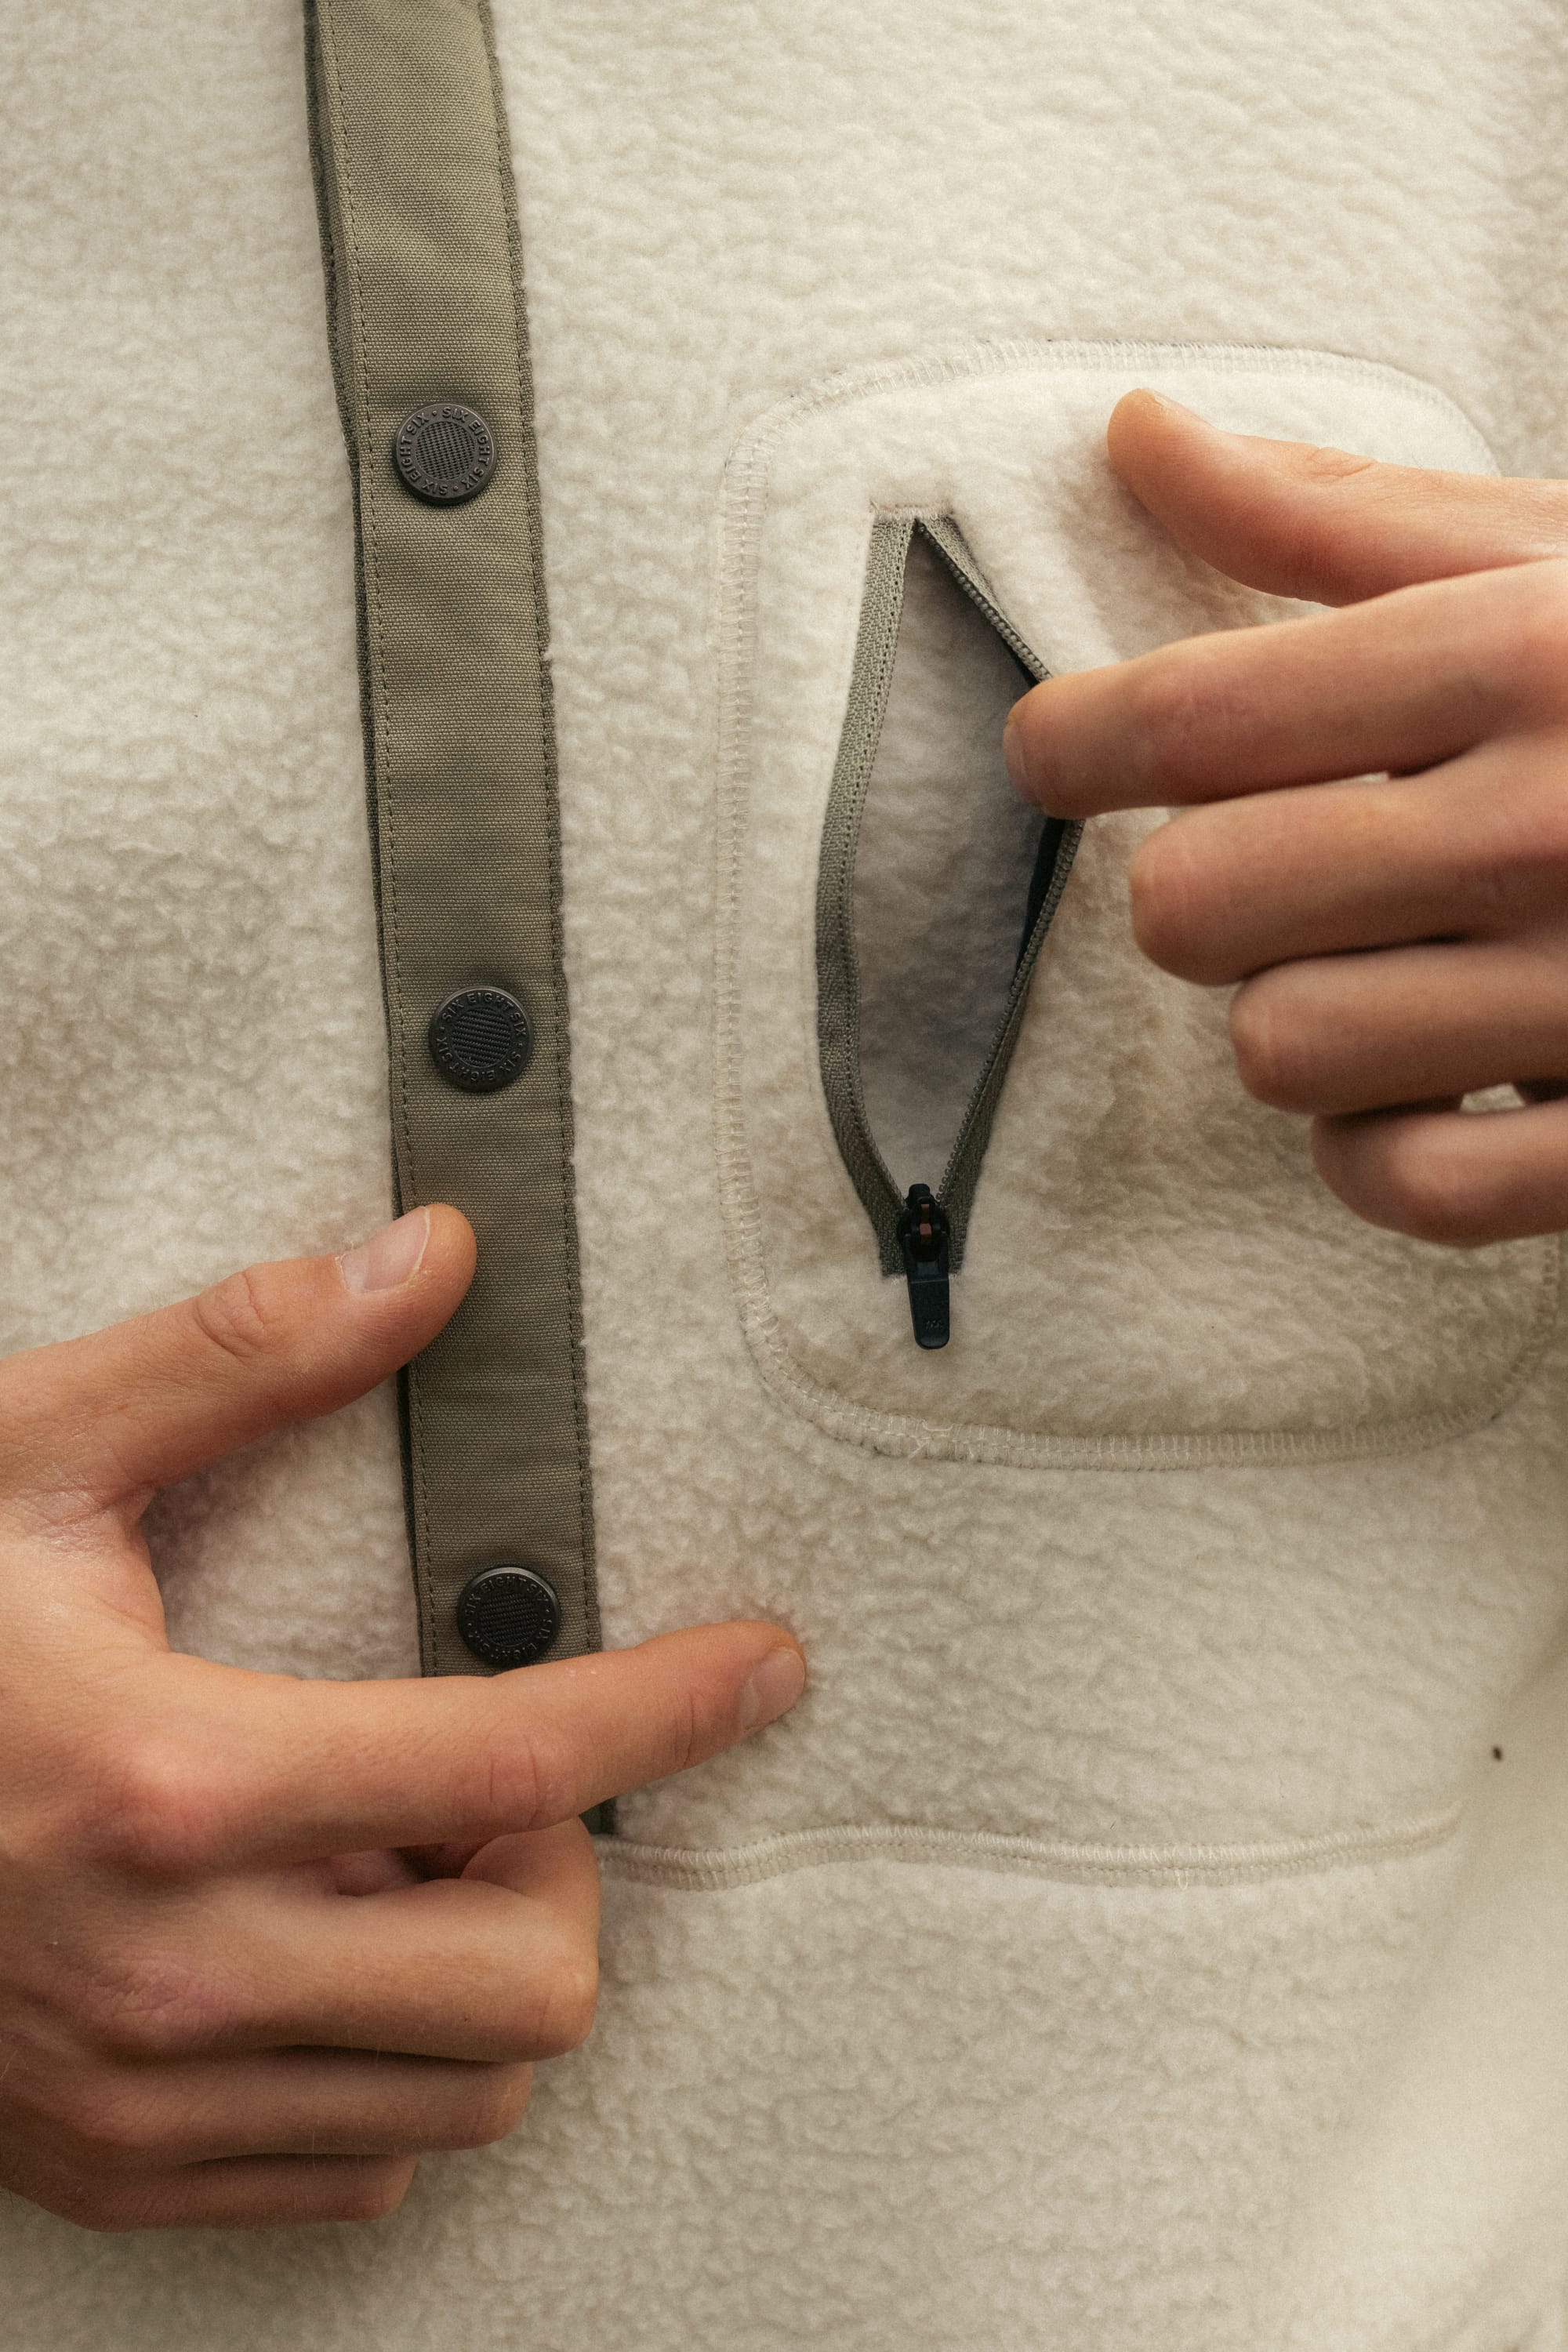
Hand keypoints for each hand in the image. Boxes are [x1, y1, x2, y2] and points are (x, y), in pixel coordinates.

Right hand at [0, 1206, 804, 2230]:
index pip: (514, 1759)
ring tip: (392, 1854)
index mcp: (169, 1780)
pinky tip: (323, 1949)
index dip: (672, 1705)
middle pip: (533, 1982)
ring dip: (483, 1964)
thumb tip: (425, 1262)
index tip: (758, 1665)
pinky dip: (397, 2062)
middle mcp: (173, 1973)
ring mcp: (141, 2098)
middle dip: (562, 1867)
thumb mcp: (29, 1457)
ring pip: (467, 2093)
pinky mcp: (112, 2166)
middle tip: (491, 1776)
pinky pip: (363, 2168)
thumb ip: (240, 1354)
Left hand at [1003, 390, 1567, 1246]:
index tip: (1056, 749)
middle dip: (1197, 888)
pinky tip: (1426, 1075)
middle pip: (1197, 906)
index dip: (1071, 741)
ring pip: (1276, 1051)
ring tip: (1379, 962)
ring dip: (1292, 1011)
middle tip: (1272, 861)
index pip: (1197, 717)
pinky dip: (1375, 1141)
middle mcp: (1556, 825)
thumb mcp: (1555, 559)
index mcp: (1524, 657)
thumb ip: (1332, 516)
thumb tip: (1134, 437)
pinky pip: (1394, 1183)